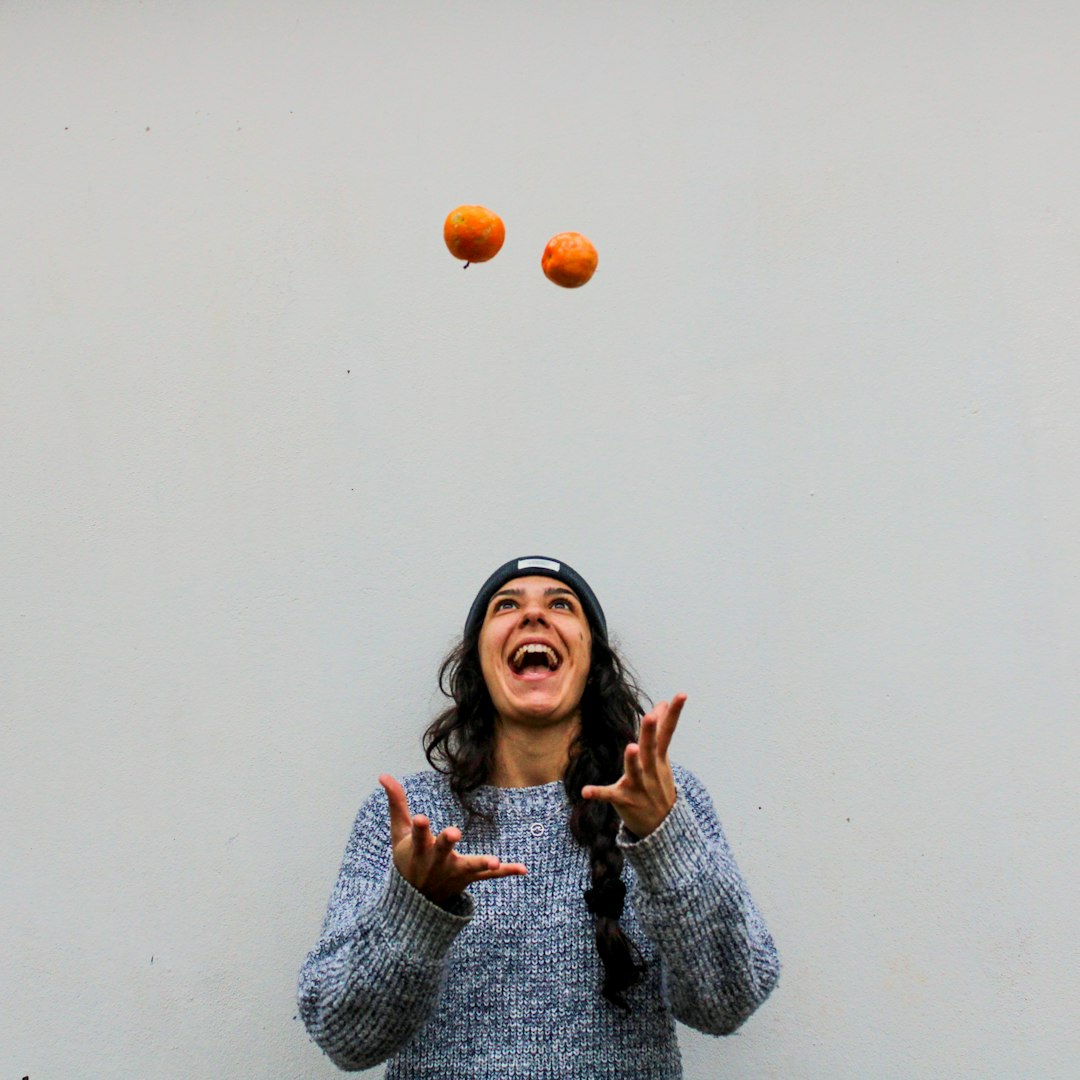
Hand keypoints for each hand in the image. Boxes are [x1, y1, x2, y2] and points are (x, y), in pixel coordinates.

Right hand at [379, 774, 526, 905]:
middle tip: (454, 833)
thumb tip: (383, 774)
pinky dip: (505, 872)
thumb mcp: (399, 833)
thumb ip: (396, 803)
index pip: (419, 836)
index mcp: (419, 849)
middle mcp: (437, 862)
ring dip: (481, 862)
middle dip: (447, 842)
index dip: (420, 827)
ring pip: (469, 867)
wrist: (415, 901)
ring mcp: (454, 871)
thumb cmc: (408, 859)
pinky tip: (523, 868)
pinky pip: (489, 877)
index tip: (421, 817)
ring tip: (494, 860)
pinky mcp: (468, 878)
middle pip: (442, 851)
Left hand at [581, 693, 685, 837]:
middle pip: (651, 748)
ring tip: (631, 747)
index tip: (681, 695)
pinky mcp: (624, 800)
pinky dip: (598, 793)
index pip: (668, 732)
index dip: (674, 713)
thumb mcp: (662, 759)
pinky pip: (609, 796)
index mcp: (659, 759)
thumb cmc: (658, 785)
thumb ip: (659, 732)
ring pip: (634, 771)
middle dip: (650, 732)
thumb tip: (662, 703)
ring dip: (632, 760)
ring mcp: (638, 786)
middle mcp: (650, 771)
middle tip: (650, 716)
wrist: (662, 826)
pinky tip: (586, 792)